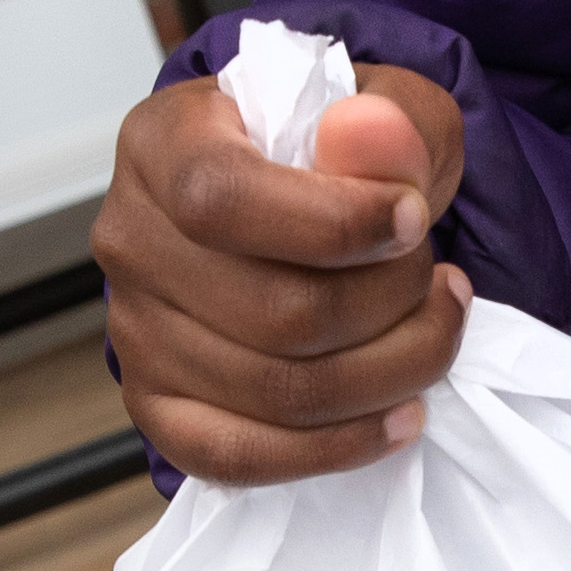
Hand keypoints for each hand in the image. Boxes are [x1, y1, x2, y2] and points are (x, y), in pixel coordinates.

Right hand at [91, 64, 470, 483]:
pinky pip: (241, 457)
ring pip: (276, 391)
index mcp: (163, 143)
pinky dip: (341, 446)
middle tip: (440, 282)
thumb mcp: (392, 114)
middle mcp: (130, 238)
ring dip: (391, 372)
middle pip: (273, 312)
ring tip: (435, 330)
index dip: (335, 224)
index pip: (222, 198)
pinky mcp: (156, 406)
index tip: (415, 220)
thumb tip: (367, 135)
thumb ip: (393, 120)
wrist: (315, 214)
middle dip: (391, 304)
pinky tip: (401, 414)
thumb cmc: (345, 160)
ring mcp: (135, 331)